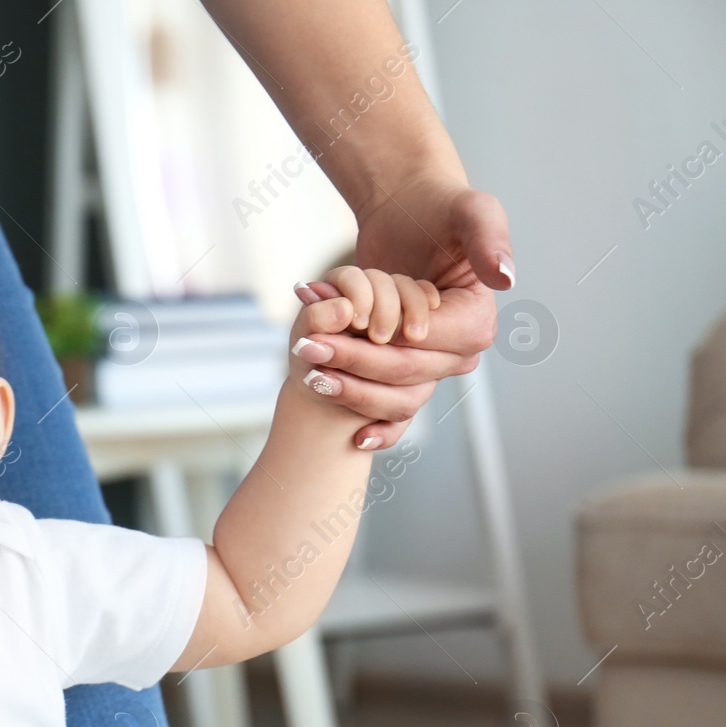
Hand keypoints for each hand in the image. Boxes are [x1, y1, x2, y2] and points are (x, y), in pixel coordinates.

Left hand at [296, 170, 513, 448]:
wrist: (407, 212)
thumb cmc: (439, 207)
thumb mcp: (470, 211)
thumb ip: (488, 238)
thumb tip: (505, 278)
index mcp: (477, 321)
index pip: (423, 344)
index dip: (379, 341)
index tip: (339, 329)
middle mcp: (459, 351)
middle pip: (401, 371)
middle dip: (351, 361)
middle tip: (304, 347)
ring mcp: (431, 364)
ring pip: (392, 394)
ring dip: (348, 387)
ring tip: (305, 367)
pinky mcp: (404, 366)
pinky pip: (394, 405)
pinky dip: (376, 420)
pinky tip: (356, 438)